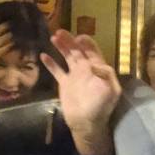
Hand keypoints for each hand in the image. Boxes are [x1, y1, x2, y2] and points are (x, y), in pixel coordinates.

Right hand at [43, 30, 120, 154]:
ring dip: (61, 47)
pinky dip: (50, 63)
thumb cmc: (101, 106)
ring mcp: (74, 76)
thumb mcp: (111, 90)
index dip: (86, 42)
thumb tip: (95, 62)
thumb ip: (106, 74)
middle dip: (70, 40)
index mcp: (98, 68)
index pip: (92, 50)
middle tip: (60, 32)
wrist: (87, 123)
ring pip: (67, 57)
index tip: (78, 37)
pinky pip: (56, 71)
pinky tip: (43, 55)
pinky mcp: (64, 84)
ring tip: (53, 37)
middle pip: (77, 50)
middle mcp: (85, 69)